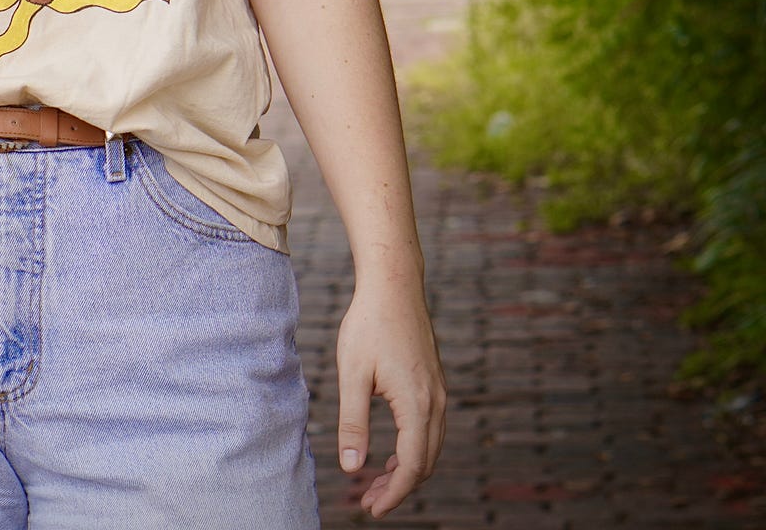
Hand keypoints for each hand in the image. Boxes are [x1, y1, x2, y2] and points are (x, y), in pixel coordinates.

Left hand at [334, 273, 446, 517]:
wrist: (394, 284)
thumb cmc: (368, 324)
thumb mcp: (352, 373)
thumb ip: (353, 423)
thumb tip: (351, 467)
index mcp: (417, 405)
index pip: (410, 466)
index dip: (392, 494)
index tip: (370, 509)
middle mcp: (436, 402)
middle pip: (425, 462)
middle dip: (399, 487)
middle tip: (368, 501)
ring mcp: (439, 391)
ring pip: (431, 446)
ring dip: (407, 468)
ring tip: (376, 481)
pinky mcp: (435, 381)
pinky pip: (431, 428)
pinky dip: (414, 447)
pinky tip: (391, 450)